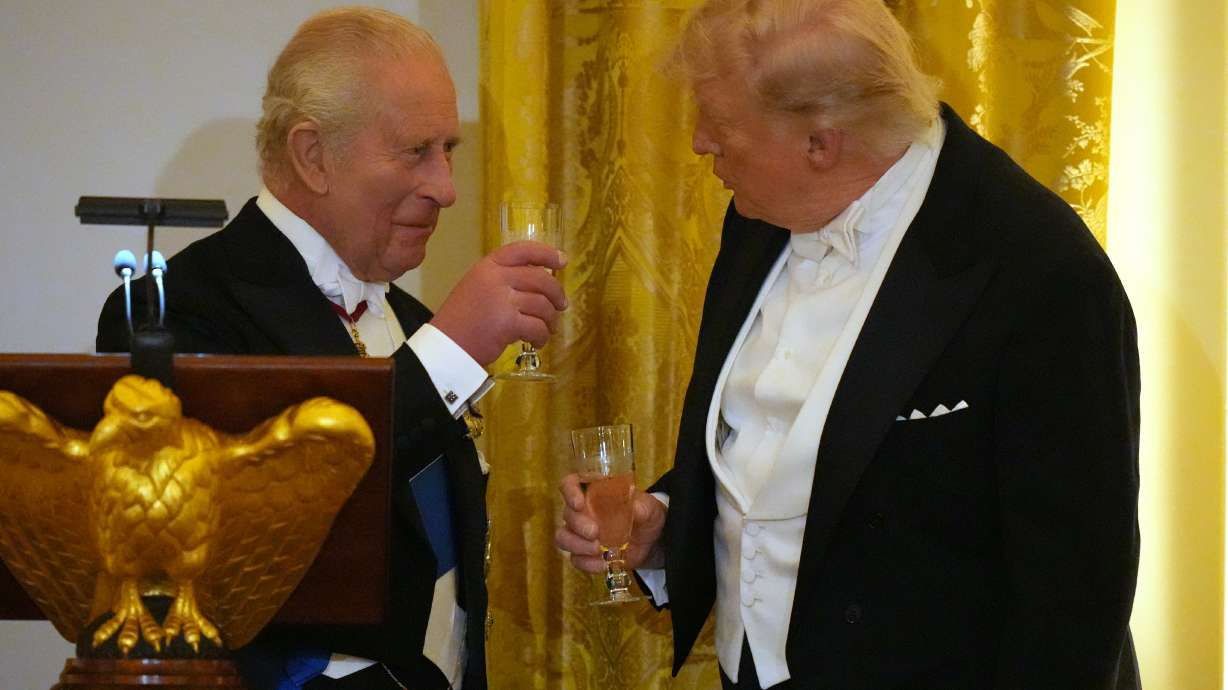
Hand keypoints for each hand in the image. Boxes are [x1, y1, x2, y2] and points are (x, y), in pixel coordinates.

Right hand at [430, 241, 567, 364]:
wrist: (445, 346)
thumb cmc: (462, 319)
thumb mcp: (478, 286)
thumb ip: (504, 279)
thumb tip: (542, 278)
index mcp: (488, 265)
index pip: (523, 250)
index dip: (546, 253)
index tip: (562, 260)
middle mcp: (495, 277)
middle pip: (541, 278)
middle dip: (556, 293)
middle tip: (561, 305)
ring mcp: (501, 299)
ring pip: (543, 305)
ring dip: (550, 319)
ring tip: (546, 329)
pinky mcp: (507, 322)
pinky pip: (537, 327)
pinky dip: (542, 336)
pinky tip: (536, 342)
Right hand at [555, 473, 666, 572]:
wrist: (653, 541)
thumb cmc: (646, 515)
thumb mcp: (649, 508)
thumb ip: (641, 506)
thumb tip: (634, 508)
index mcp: (594, 491)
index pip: (570, 484)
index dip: (569, 492)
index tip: (579, 504)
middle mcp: (583, 510)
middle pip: (567, 514)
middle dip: (578, 524)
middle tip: (595, 532)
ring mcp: (581, 533)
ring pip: (563, 537)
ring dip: (577, 545)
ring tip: (598, 550)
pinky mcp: (585, 554)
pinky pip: (576, 559)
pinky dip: (587, 563)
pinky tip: (603, 564)